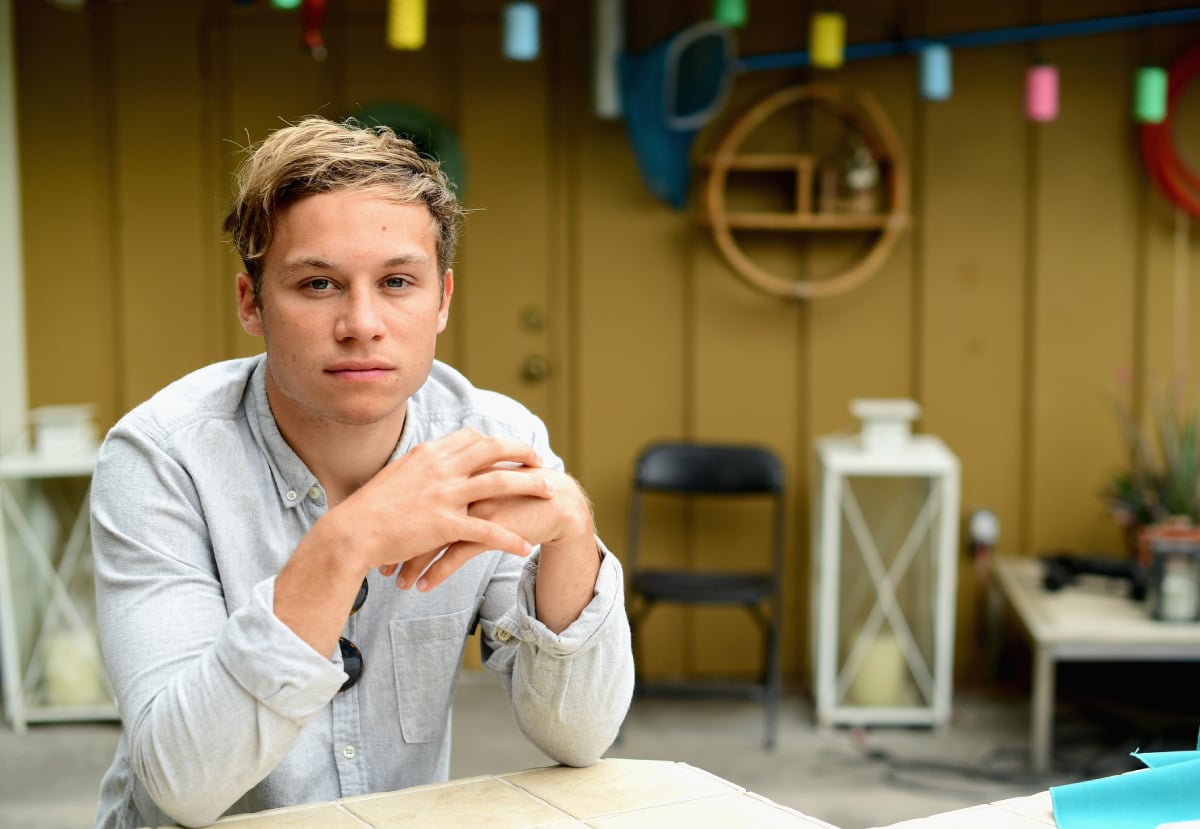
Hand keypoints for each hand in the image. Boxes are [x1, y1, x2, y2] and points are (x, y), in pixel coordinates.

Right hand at [328, 429, 553, 576]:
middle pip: (494, 450)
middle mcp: (440, 467)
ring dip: (530, 485)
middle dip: (523, 452)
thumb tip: (431, 459)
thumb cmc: (369, 508)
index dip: (496, 441)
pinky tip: (525, 546)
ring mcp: (444, 494)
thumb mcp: (396, 474)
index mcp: (429, 453)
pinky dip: (509, 538)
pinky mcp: (444, 524)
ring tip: (551, 491)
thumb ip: (421, 466)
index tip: (511, 448)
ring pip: (500, 482)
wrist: (351, 531)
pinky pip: (487, 530)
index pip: (472, 438)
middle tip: (541, 461)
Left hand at [395, 468, 594, 592]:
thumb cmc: (516, 490)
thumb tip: (426, 492)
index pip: (414, 496)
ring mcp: (474, 508)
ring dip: (412, 564)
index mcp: (456, 469)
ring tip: (398, 582)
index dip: (394, 519)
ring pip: (432, 541)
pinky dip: (435, 573)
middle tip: (382, 564)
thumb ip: (456, 480)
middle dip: (395, 544)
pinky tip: (423, 586)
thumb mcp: (481, 478)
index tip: (379, 539)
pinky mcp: (490, 529)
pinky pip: (455, 556)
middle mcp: (462, 486)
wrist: (555, 500)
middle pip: (416, 518)